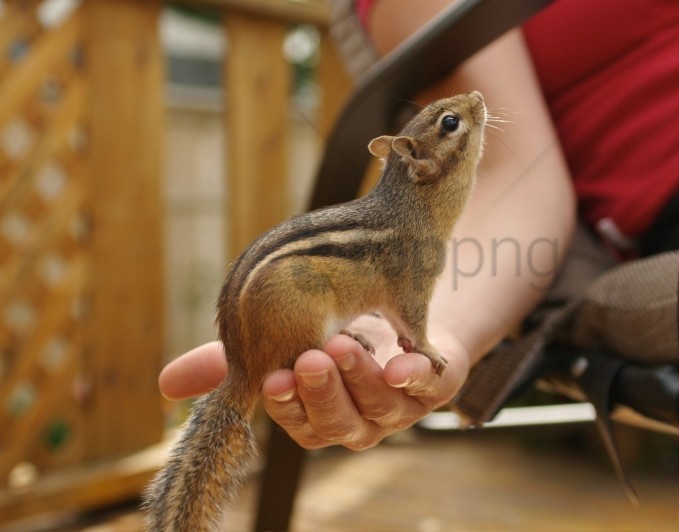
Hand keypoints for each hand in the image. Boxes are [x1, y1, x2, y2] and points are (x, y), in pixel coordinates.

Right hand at [158, 315, 469, 450]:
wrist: (406, 315)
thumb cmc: (338, 333)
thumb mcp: (284, 340)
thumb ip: (238, 360)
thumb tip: (166, 385)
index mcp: (319, 415)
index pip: (297, 422)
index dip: (286, 405)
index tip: (273, 379)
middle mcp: (358, 419)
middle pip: (337, 422)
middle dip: (322, 393)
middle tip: (310, 358)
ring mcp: (400, 407)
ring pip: (380, 406)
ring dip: (360, 378)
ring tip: (344, 342)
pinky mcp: (435, 385)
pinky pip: (429, 386)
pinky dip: (415, 374)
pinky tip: (402, 362)